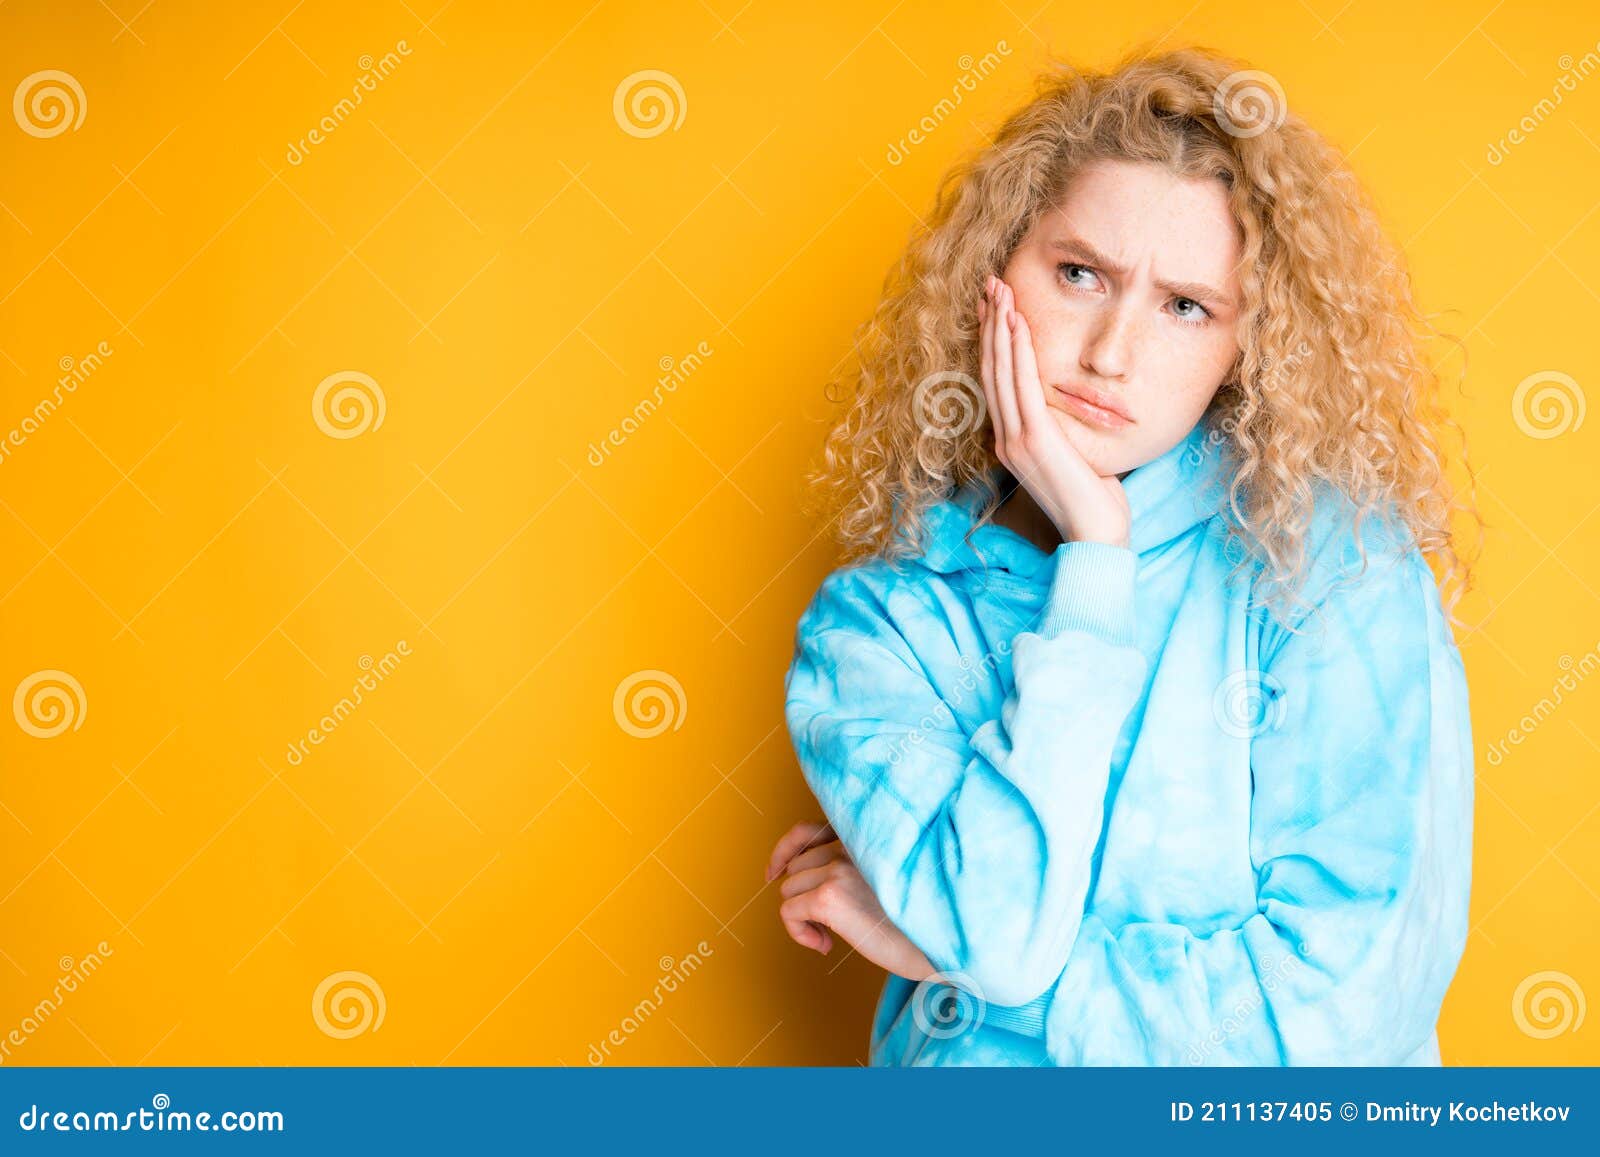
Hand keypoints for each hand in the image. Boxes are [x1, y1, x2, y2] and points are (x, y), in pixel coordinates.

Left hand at [765, 821, 935, 981]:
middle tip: (831, 922)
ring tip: (833, 934)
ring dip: (804, 916)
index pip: (805, 831)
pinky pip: (788, 912)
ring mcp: (837, 869)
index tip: (774, 872)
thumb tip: (804, 883)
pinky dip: (799, 932)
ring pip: (789, 890)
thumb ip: (852, 867)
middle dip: (804, 896)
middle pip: (796, 868)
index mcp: (862, 839)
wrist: (939, 941)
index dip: (784, 852)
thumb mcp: (886, 879)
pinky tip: (826, 945)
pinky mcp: (829, 897)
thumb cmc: (919, 918)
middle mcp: (849, 846)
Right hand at [980, 274, 1130, 547]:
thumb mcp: (1072, 457)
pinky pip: (1022, 386)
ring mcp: (1015, 440)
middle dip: (990, 324)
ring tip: (1000, 291)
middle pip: (992, 370)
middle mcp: (1005, 439)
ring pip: (1001, 372)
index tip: (994, 307)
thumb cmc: (1093, 501)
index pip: (996, 382)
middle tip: (992, 284)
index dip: (992, 342)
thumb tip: (1069, 409)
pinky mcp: (1034, 440)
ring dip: (999, 328)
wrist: (1095, 536)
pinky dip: (1017, 351)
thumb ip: (1061, 432)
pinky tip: (1016, 323)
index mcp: (1010, 443)